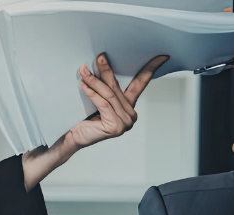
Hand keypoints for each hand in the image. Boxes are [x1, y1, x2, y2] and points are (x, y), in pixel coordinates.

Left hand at [20, 54, 168, 190]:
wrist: (72, 138)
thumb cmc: (83, 119)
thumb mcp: (98, 100)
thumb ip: (105, 89)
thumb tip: (102, 63)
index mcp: (129, 107)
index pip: (140, 85)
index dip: (150, 69)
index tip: (161, 57)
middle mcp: (130, 115)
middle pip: (118, 87)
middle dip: (108, 70)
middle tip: (100, 57)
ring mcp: (125, 123)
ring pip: (109, 94)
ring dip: (95, 80)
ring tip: (83, 70)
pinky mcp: (115, 126)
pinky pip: (103, 103)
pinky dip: (92, 92)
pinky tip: (83, 85)